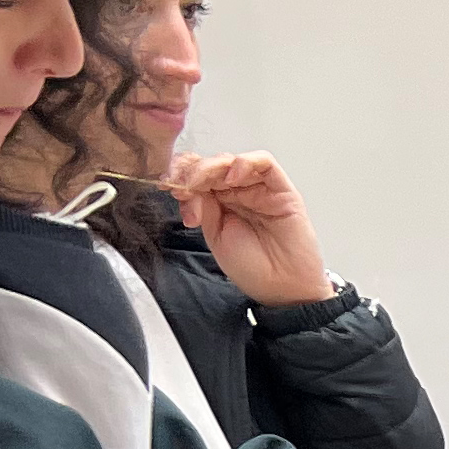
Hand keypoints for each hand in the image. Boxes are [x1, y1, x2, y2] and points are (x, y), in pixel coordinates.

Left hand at [166, 151, 331, 308]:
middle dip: (190, 170)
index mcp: (220, 202)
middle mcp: (239, 192)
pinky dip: (245, 162)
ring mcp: (260, 189)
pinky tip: (231, 177)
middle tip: (182, 185)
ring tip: (200, 183)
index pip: (197, 175)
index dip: (180, 173)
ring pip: (232, 160)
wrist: (281, 289)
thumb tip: (186, 185)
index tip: (167, 185)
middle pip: (211, 164)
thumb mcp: (214, 234)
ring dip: (211, 166)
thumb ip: (202, 206)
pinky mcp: (282, 189)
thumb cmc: (252, 268)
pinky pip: (265, 163)